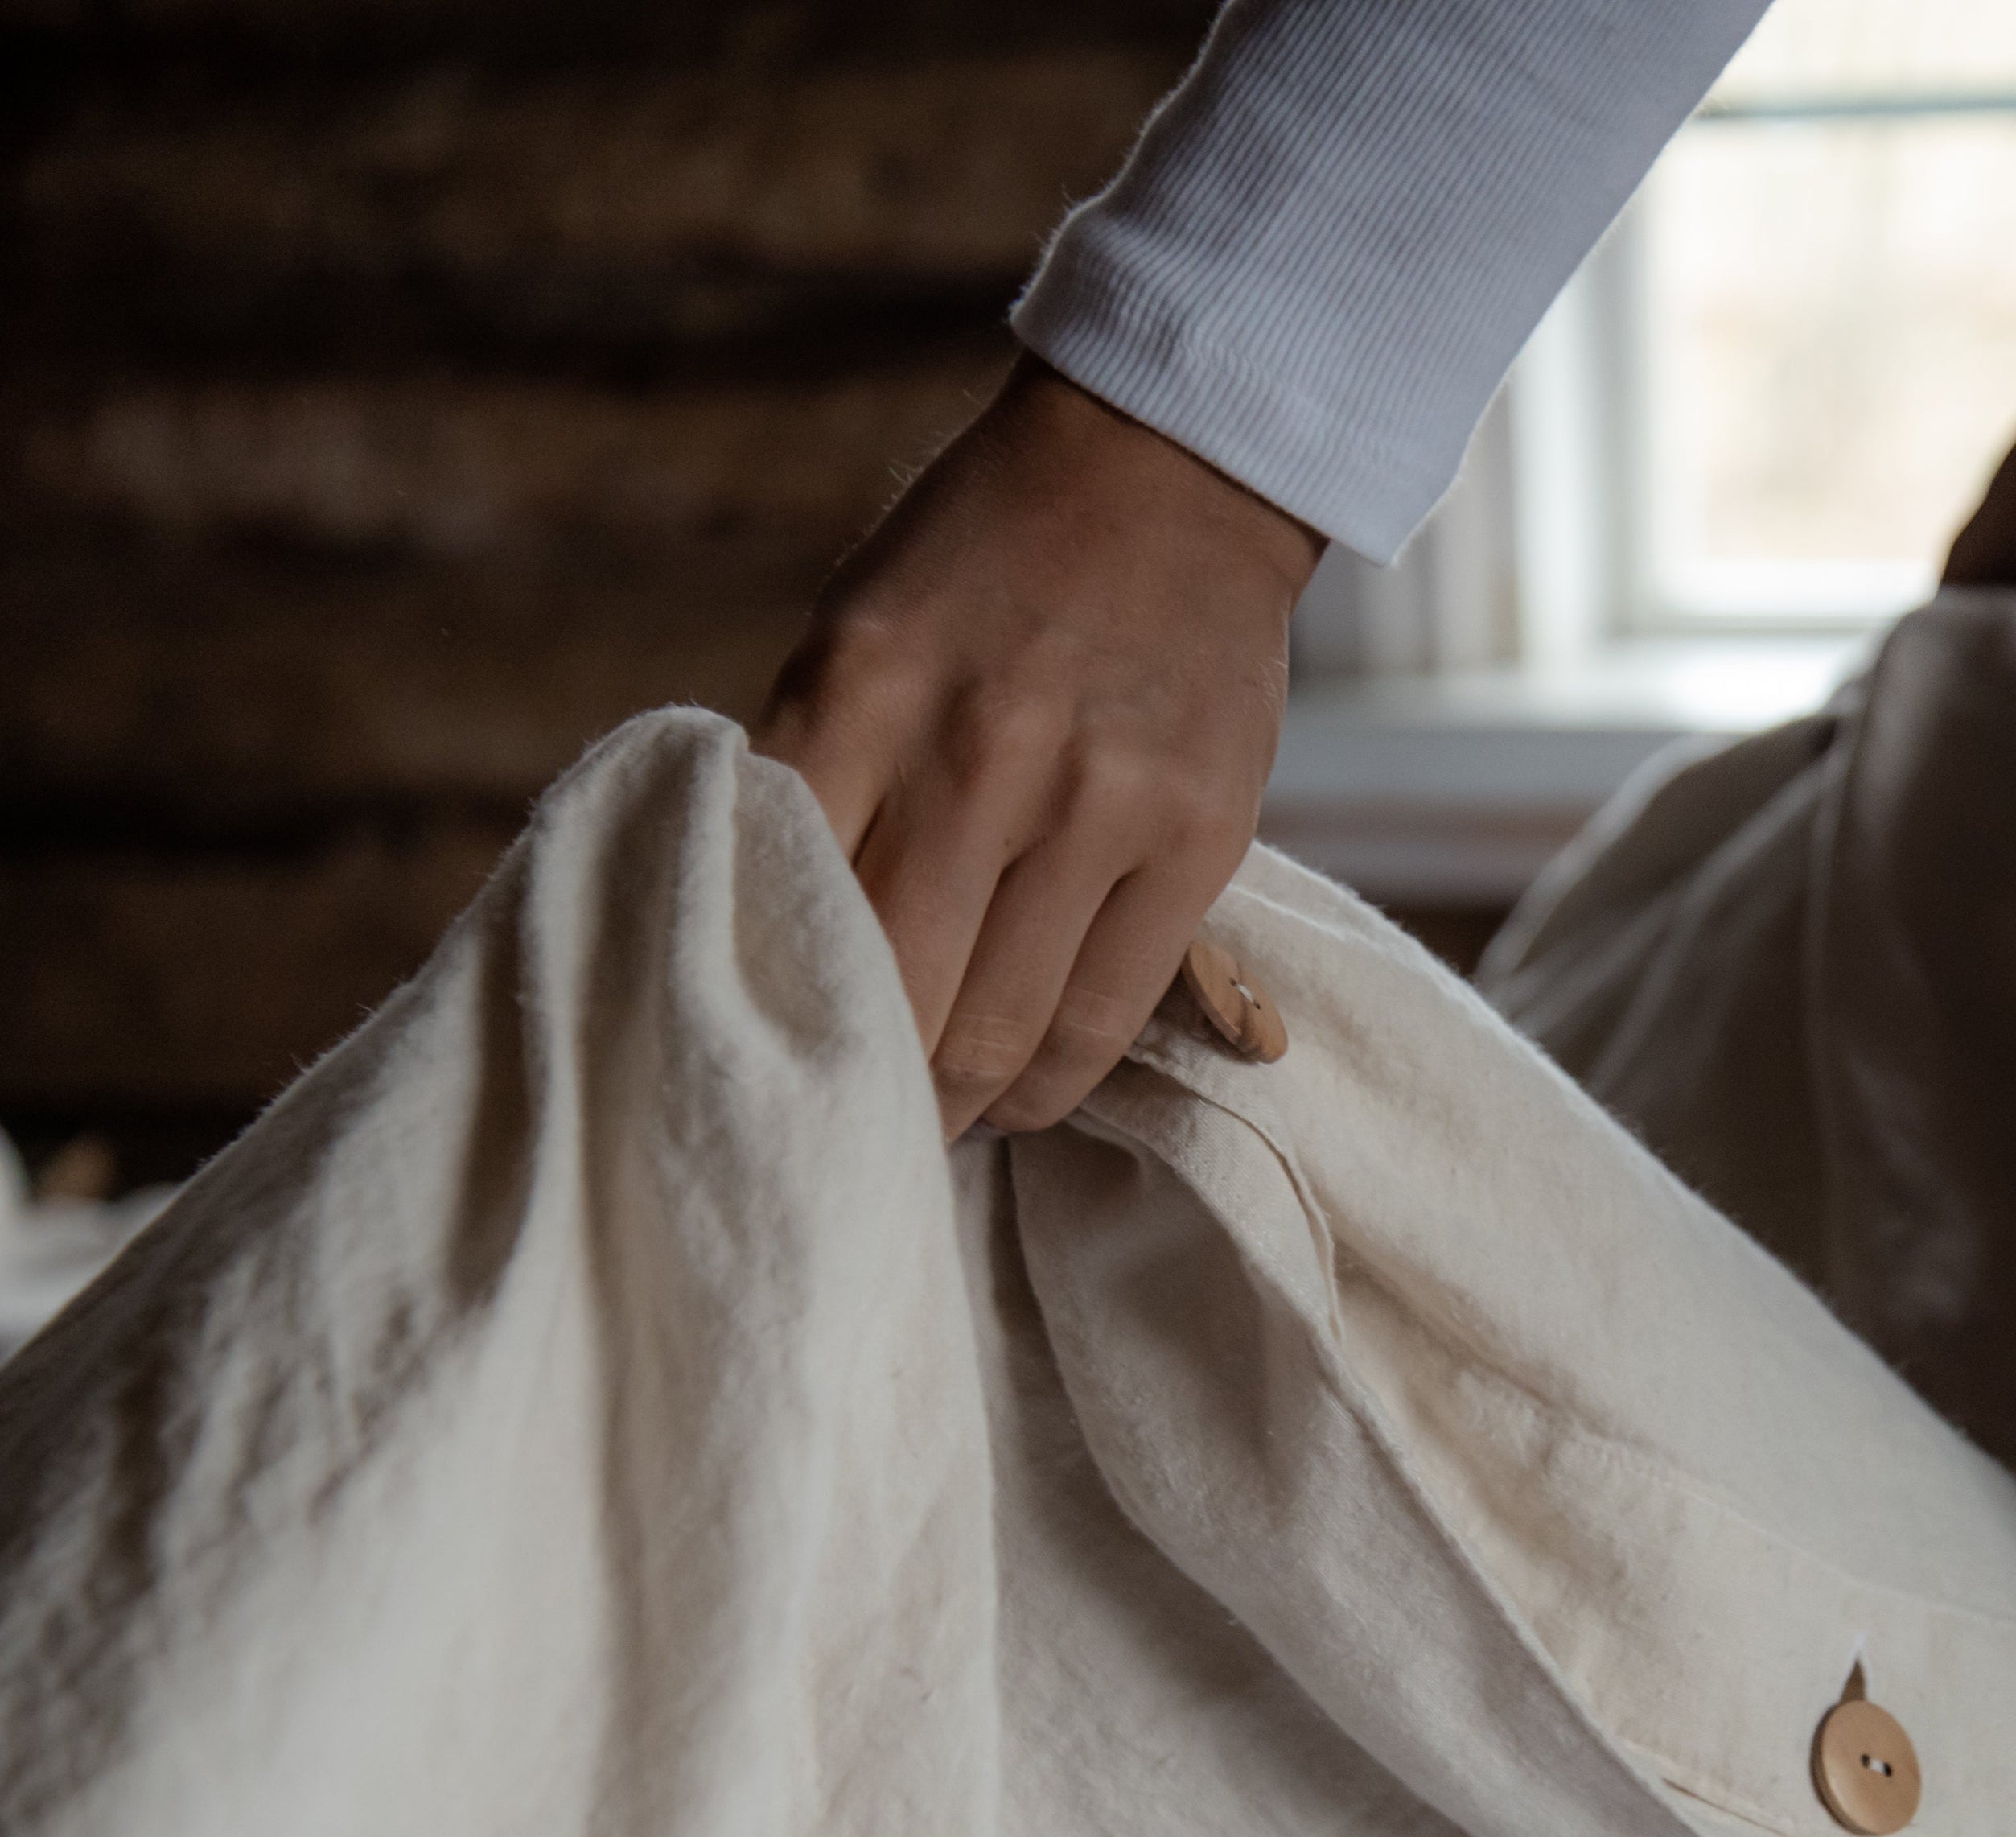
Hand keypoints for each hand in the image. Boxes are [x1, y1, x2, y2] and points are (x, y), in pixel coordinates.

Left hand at [756, 357, 1323, 1137]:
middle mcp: (976, 749)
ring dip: (950, 1101)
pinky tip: (1014, 1096)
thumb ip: (818, 771)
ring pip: (995, 1031)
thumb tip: (763, 937)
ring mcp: (1097, 803)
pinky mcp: (1195, 843)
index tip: (755, 1063)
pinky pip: (1100, 1020)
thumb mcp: (862, 631)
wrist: (1173, 469)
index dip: (762, 1008)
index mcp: (859, 684)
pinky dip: (1044, 1084)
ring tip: (925, 1121)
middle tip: (839, 1122)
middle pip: (888, 994)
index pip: (779, 900)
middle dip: (858, 1082)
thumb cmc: (990, 561)